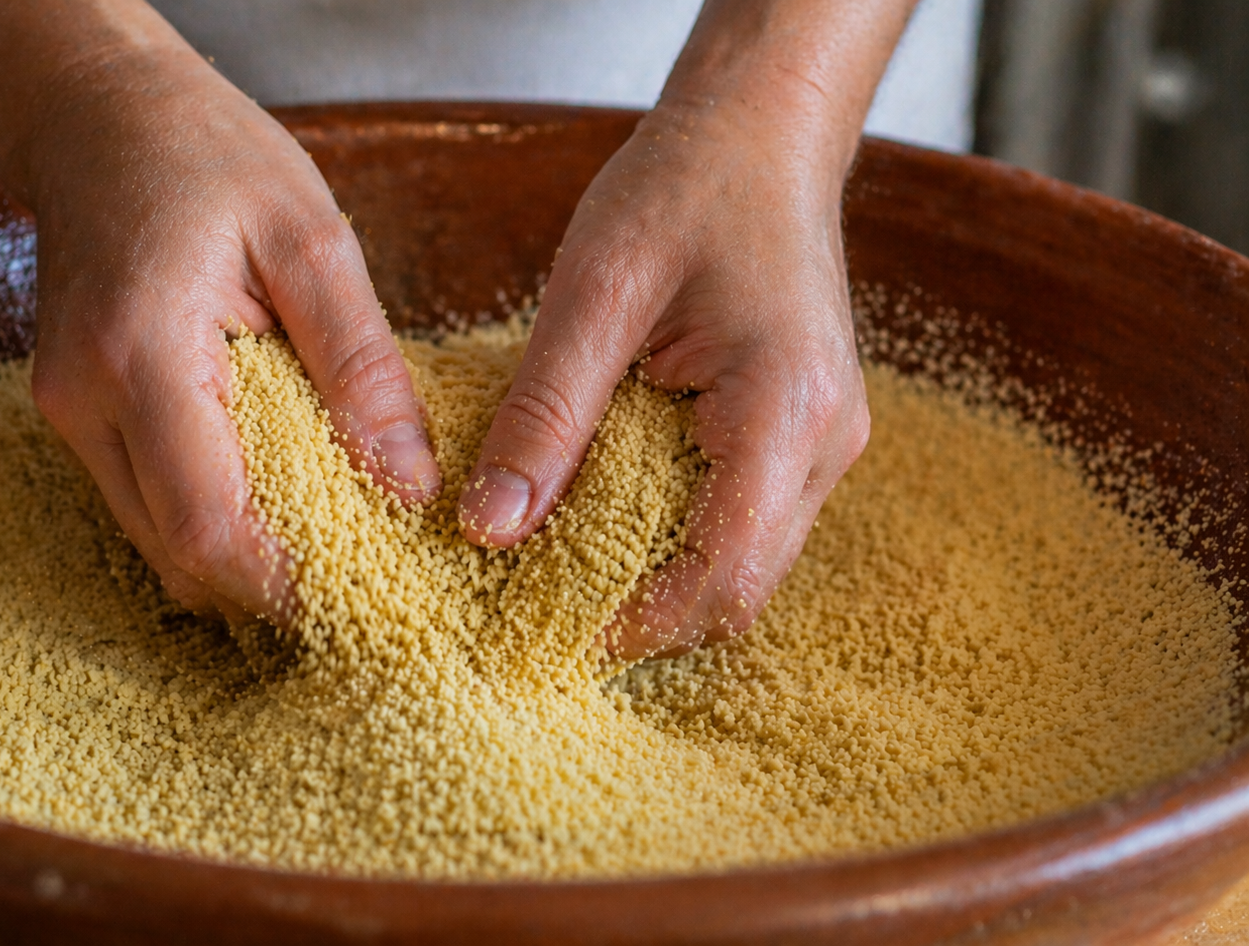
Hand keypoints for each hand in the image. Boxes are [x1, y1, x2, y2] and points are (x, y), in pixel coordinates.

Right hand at [21, 47, 438, 622]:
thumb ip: (360, 363)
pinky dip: (214, 520)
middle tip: (368, 580)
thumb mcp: (310, 238)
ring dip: (242, 559)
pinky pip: (147, 503)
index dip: (286, 583)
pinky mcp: (76, 413)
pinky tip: (281, 497)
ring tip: (335, 541)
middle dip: (272, 587)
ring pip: (157, 542)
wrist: (97, 115)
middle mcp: (85, 400)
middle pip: (178, 554)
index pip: (208, 522)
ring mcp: (70, 413)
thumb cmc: (204, 154)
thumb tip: (409, 481)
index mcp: (141, 352)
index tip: (368, 597)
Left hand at [458, 100, 869, 657]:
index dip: (634, 621)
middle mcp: (825, 440)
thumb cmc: (681, 190)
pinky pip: (744, 517)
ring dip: (659, 577)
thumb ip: (545, 414)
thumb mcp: (594, 293)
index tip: (545, 632)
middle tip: (540, 607)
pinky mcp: (801, 432)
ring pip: (745, 561)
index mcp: (783, 407)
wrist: (758, 131)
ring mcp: (824, 440)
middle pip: (739, 585)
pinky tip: (606, 508)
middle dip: (643, 612)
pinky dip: (677, 534)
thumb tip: (490, 526)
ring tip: (562, 561)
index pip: (720, 570)